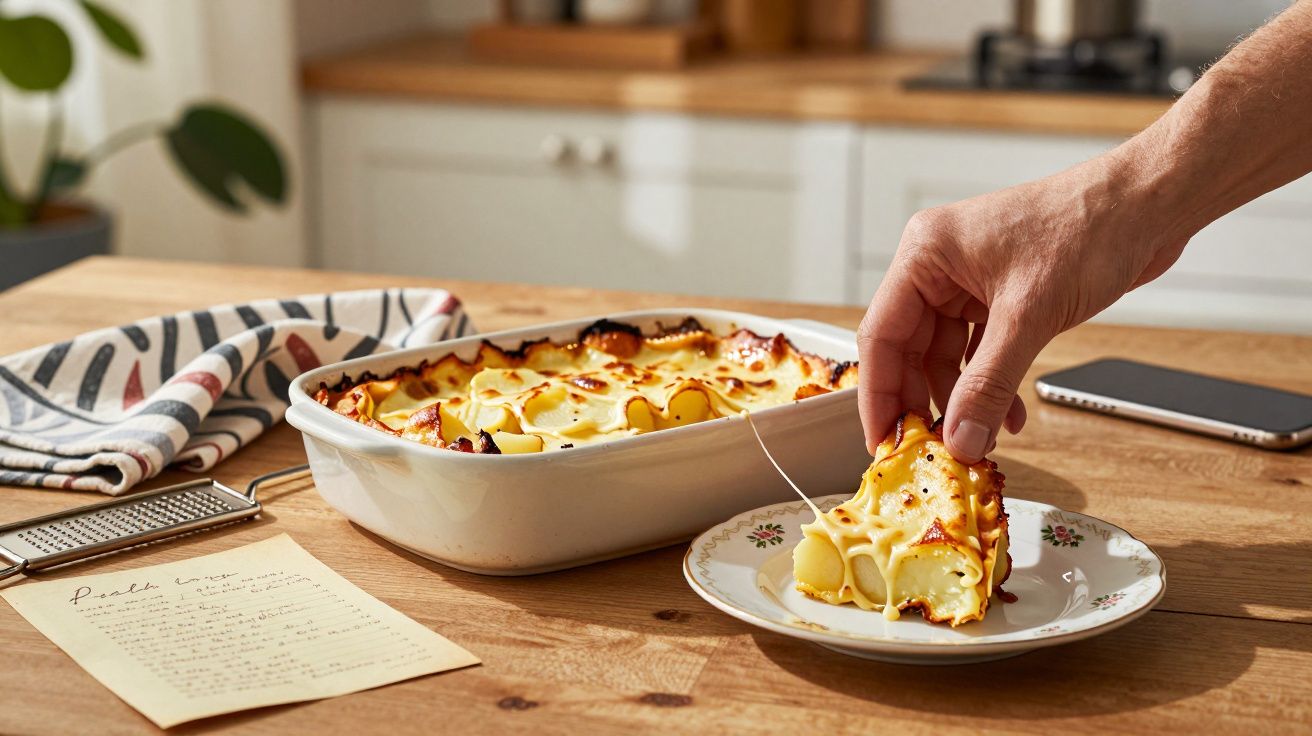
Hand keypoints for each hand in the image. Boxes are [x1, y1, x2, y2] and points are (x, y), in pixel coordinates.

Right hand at [856, 146, 1193, 461]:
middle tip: (931, 450)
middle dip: (924, 402)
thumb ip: (989, 383)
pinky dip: (991, 385)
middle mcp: (939, 267)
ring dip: (964, 400)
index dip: (879, 395)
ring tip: (978, 439)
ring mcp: (970, 283)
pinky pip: (981, 353)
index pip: (882, 335)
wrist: (1149, 204)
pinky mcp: (1002, 297)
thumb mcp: (1029, 315)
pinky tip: (1008, 414)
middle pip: (910, 350)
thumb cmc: (1089, 225)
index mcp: (926, 253)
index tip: (883, 443)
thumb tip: (961, 438)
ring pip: (947, 357)